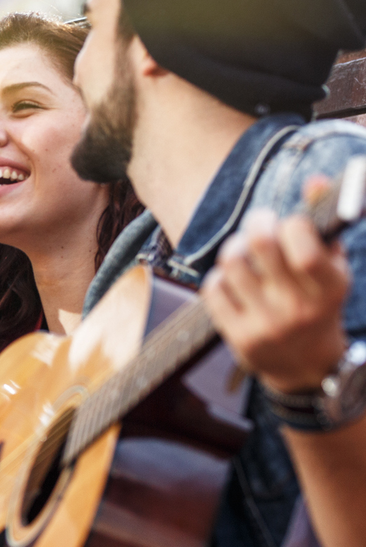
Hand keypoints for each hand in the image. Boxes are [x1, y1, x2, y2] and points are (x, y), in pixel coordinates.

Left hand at [203, 207, 350, 393]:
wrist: (303, 365)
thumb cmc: (318, 304)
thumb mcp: (332, 268)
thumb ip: (325, 225)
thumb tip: (313, 181)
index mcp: (329, 289)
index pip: (306, 250)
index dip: (293, 225)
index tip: (290, 223)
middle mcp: (297, 309)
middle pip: (261, 245)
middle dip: (257, 221)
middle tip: (259, 221)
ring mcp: (265, 324)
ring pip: (231, 262)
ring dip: (235, 246)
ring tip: (243, 248)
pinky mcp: (237, 336)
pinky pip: (213, 288)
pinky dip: (220, 276)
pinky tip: (233, 278)